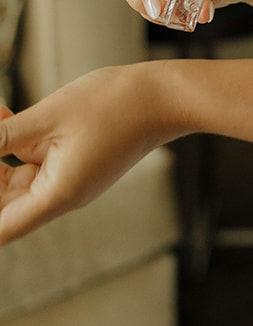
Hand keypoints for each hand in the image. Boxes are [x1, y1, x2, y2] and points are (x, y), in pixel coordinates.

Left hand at [0, 66, 169, 245]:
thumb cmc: (115, 104)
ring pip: (18, 182)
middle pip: (6, 206)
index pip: (0, 229)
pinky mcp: (77, 163)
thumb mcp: (50, 116)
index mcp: (57, 195)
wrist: (164, 96)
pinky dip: (17, 146)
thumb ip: (5, 134)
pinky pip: (37, 163)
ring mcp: (70, 180)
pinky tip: (5, 117)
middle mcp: (63, 195)